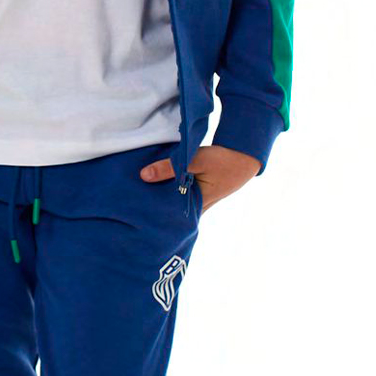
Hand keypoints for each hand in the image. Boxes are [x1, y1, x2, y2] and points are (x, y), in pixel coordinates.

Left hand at [138, 144, 260, 209]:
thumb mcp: (195, 160)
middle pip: (171, 213)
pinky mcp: (200, 195)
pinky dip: (170, 194)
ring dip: (162, 201)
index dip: (152, 217)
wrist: (243, 158)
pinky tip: (156, 189)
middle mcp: (198, 208)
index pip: (170, 218)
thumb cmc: (222, 160)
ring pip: (176, 206)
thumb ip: (170, 167)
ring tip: (139, 197)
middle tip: (131, 207)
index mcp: (197, 204)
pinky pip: (181, 199)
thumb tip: (144, 176)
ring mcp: (200, 203)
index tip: (134, 214)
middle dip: (154, 210)